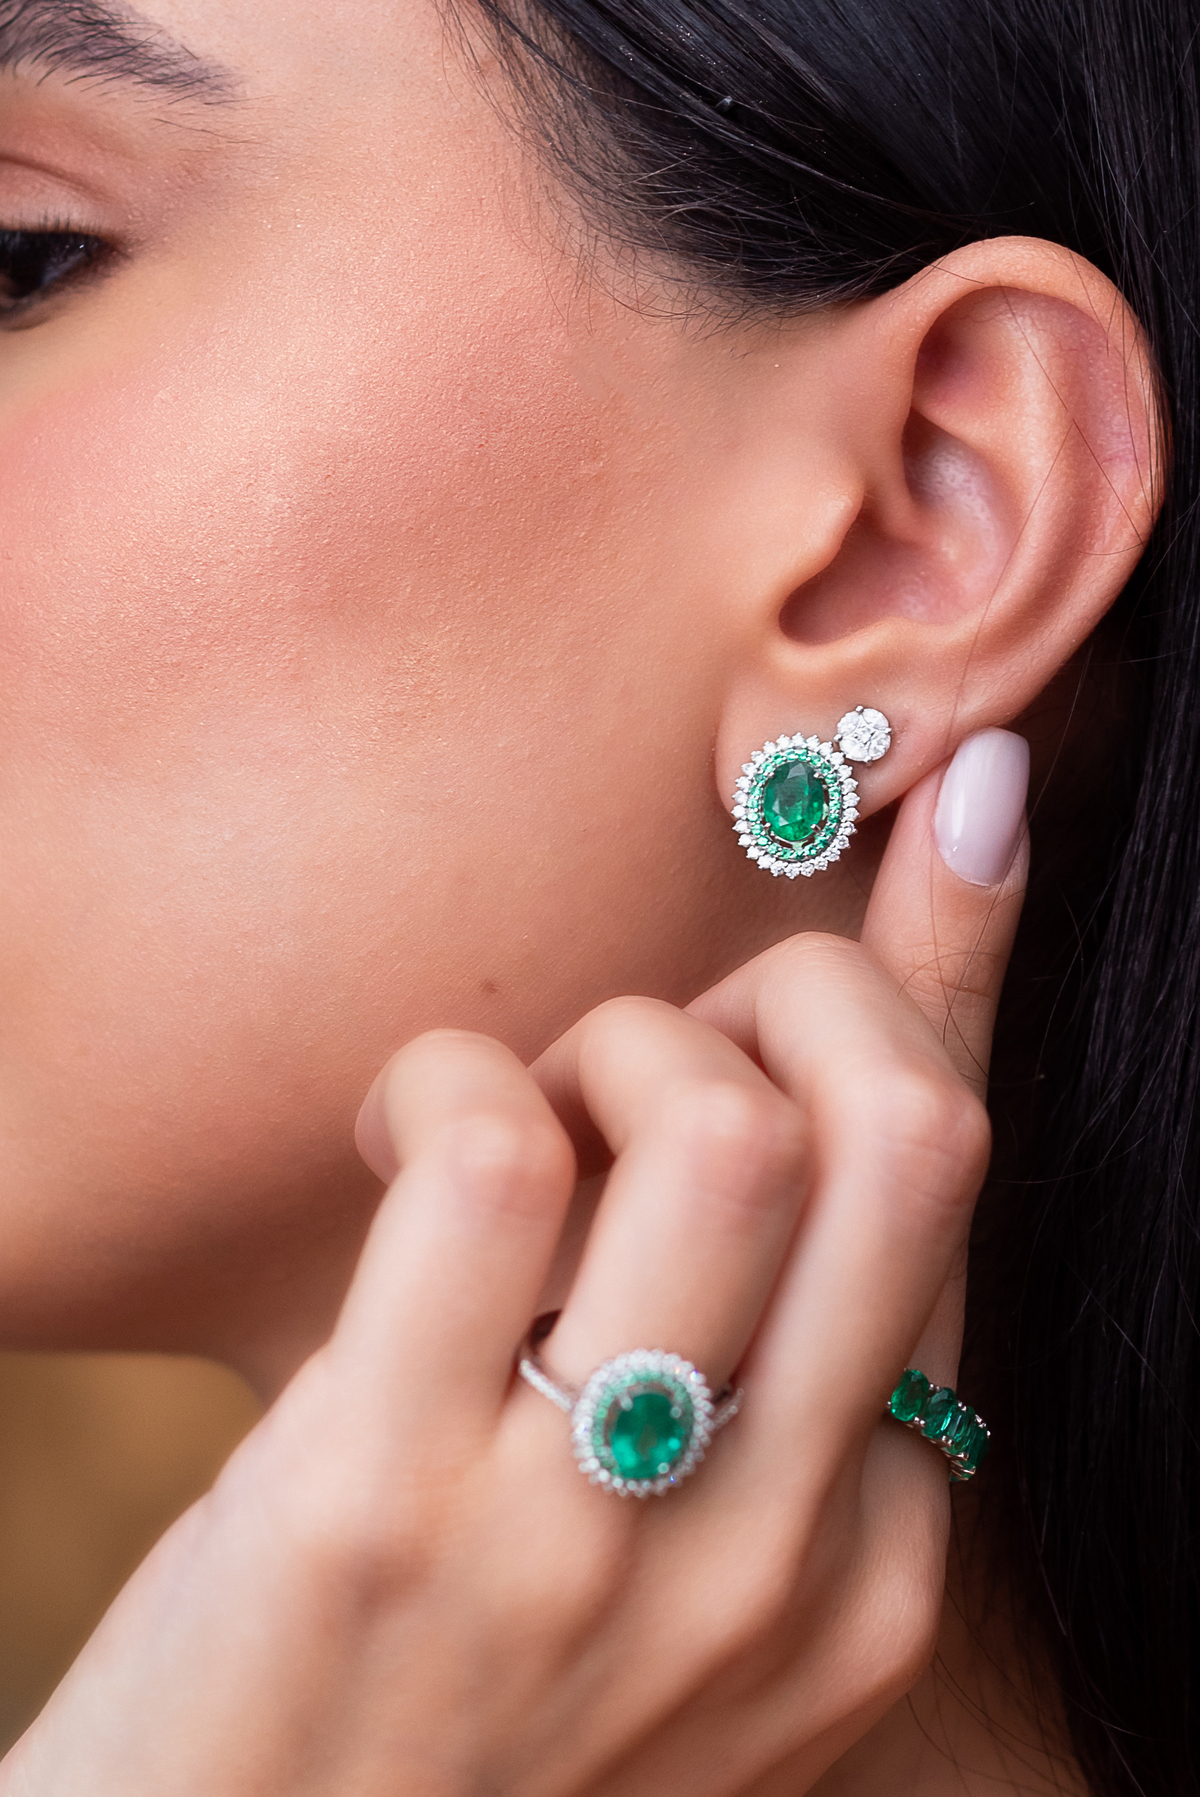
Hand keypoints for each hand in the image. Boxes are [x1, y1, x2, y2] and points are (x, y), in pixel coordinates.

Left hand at [1, 744, 1026, 1796]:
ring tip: (521, 1121)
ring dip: (615, 1048)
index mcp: (871, 1571)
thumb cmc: (446, 1684)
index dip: (889, 1007)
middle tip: (660, 1052)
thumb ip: (785, 1325)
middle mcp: (776, 1559)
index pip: (958, 1186)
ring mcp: (592, 1540)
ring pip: (722, 1128)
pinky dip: (447, 1081)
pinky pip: (492, 1160)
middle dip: (800, 992)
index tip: (859, 902)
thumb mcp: (679, 1535)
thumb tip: (902, 1034)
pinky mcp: (385, 1502)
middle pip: (915, 1129)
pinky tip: (395, 1142)